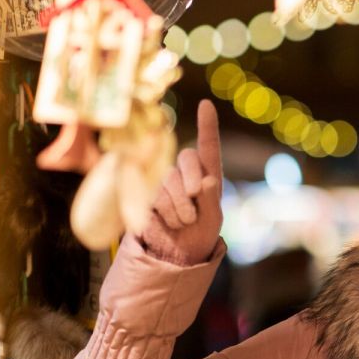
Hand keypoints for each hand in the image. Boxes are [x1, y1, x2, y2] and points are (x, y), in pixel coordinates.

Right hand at [139, 100, 223, 265]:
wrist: (176, 253)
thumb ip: (211, 200)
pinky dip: (166, 213)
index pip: (208, 147)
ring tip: (184, 222)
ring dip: (180, 206)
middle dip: (192, 181)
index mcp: (207, 175)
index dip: (207, 126)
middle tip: (195, 206)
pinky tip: (169, 223)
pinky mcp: (146, 194)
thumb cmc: (200, 234)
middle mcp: (185, 173)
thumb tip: (207, 181)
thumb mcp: (213, 220)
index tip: (206, 104)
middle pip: (186, 158)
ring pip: (169, 180)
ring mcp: (163, 182)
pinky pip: (155, 195)